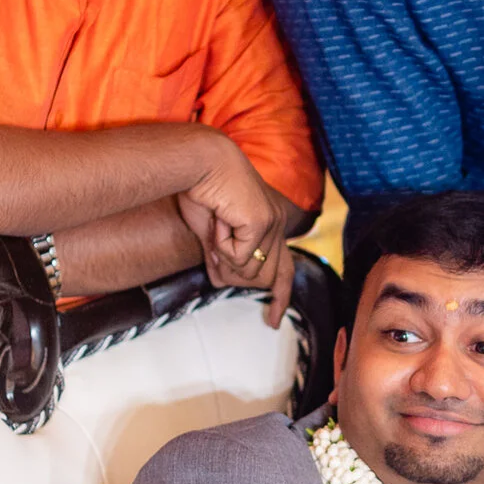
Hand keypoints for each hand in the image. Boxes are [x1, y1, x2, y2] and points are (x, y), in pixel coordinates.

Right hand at [175, 136, 293, 323]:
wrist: (198, 162)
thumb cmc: (202, 189)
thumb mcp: (211, 232)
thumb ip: (221, 257)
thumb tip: (222, 282)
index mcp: (270, 224)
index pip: (285, 270)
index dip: (281, 297)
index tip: (271, 321)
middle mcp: (278, 224)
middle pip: (266, 279)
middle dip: (234, 275)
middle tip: (214, 250)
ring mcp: (273, 224)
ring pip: (251, 273)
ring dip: (224, 258)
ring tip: (215, 227)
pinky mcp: (261, 223)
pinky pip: (239, 257)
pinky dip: (220, 245)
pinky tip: (218, 221)